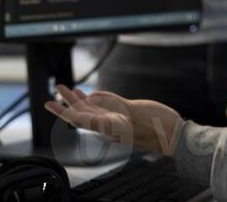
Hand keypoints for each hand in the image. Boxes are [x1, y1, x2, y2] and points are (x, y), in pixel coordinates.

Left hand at [44, 85, 182, 154]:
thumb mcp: (135, 111)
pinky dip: (97, 102)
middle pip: (83, 113)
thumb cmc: (159, 126)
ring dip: (81, 101)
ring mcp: (119, 122)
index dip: (63, 110)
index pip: (80, 117)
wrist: (176, 138)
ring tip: (70, 90)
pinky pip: (106, 110)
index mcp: (109, 125)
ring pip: (93, 112)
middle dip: (68, 102)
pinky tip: (94, 97)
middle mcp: (111, 125)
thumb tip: (91, 97)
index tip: (49, 102)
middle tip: (56, 89)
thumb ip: (113, 103)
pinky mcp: (128, 119)